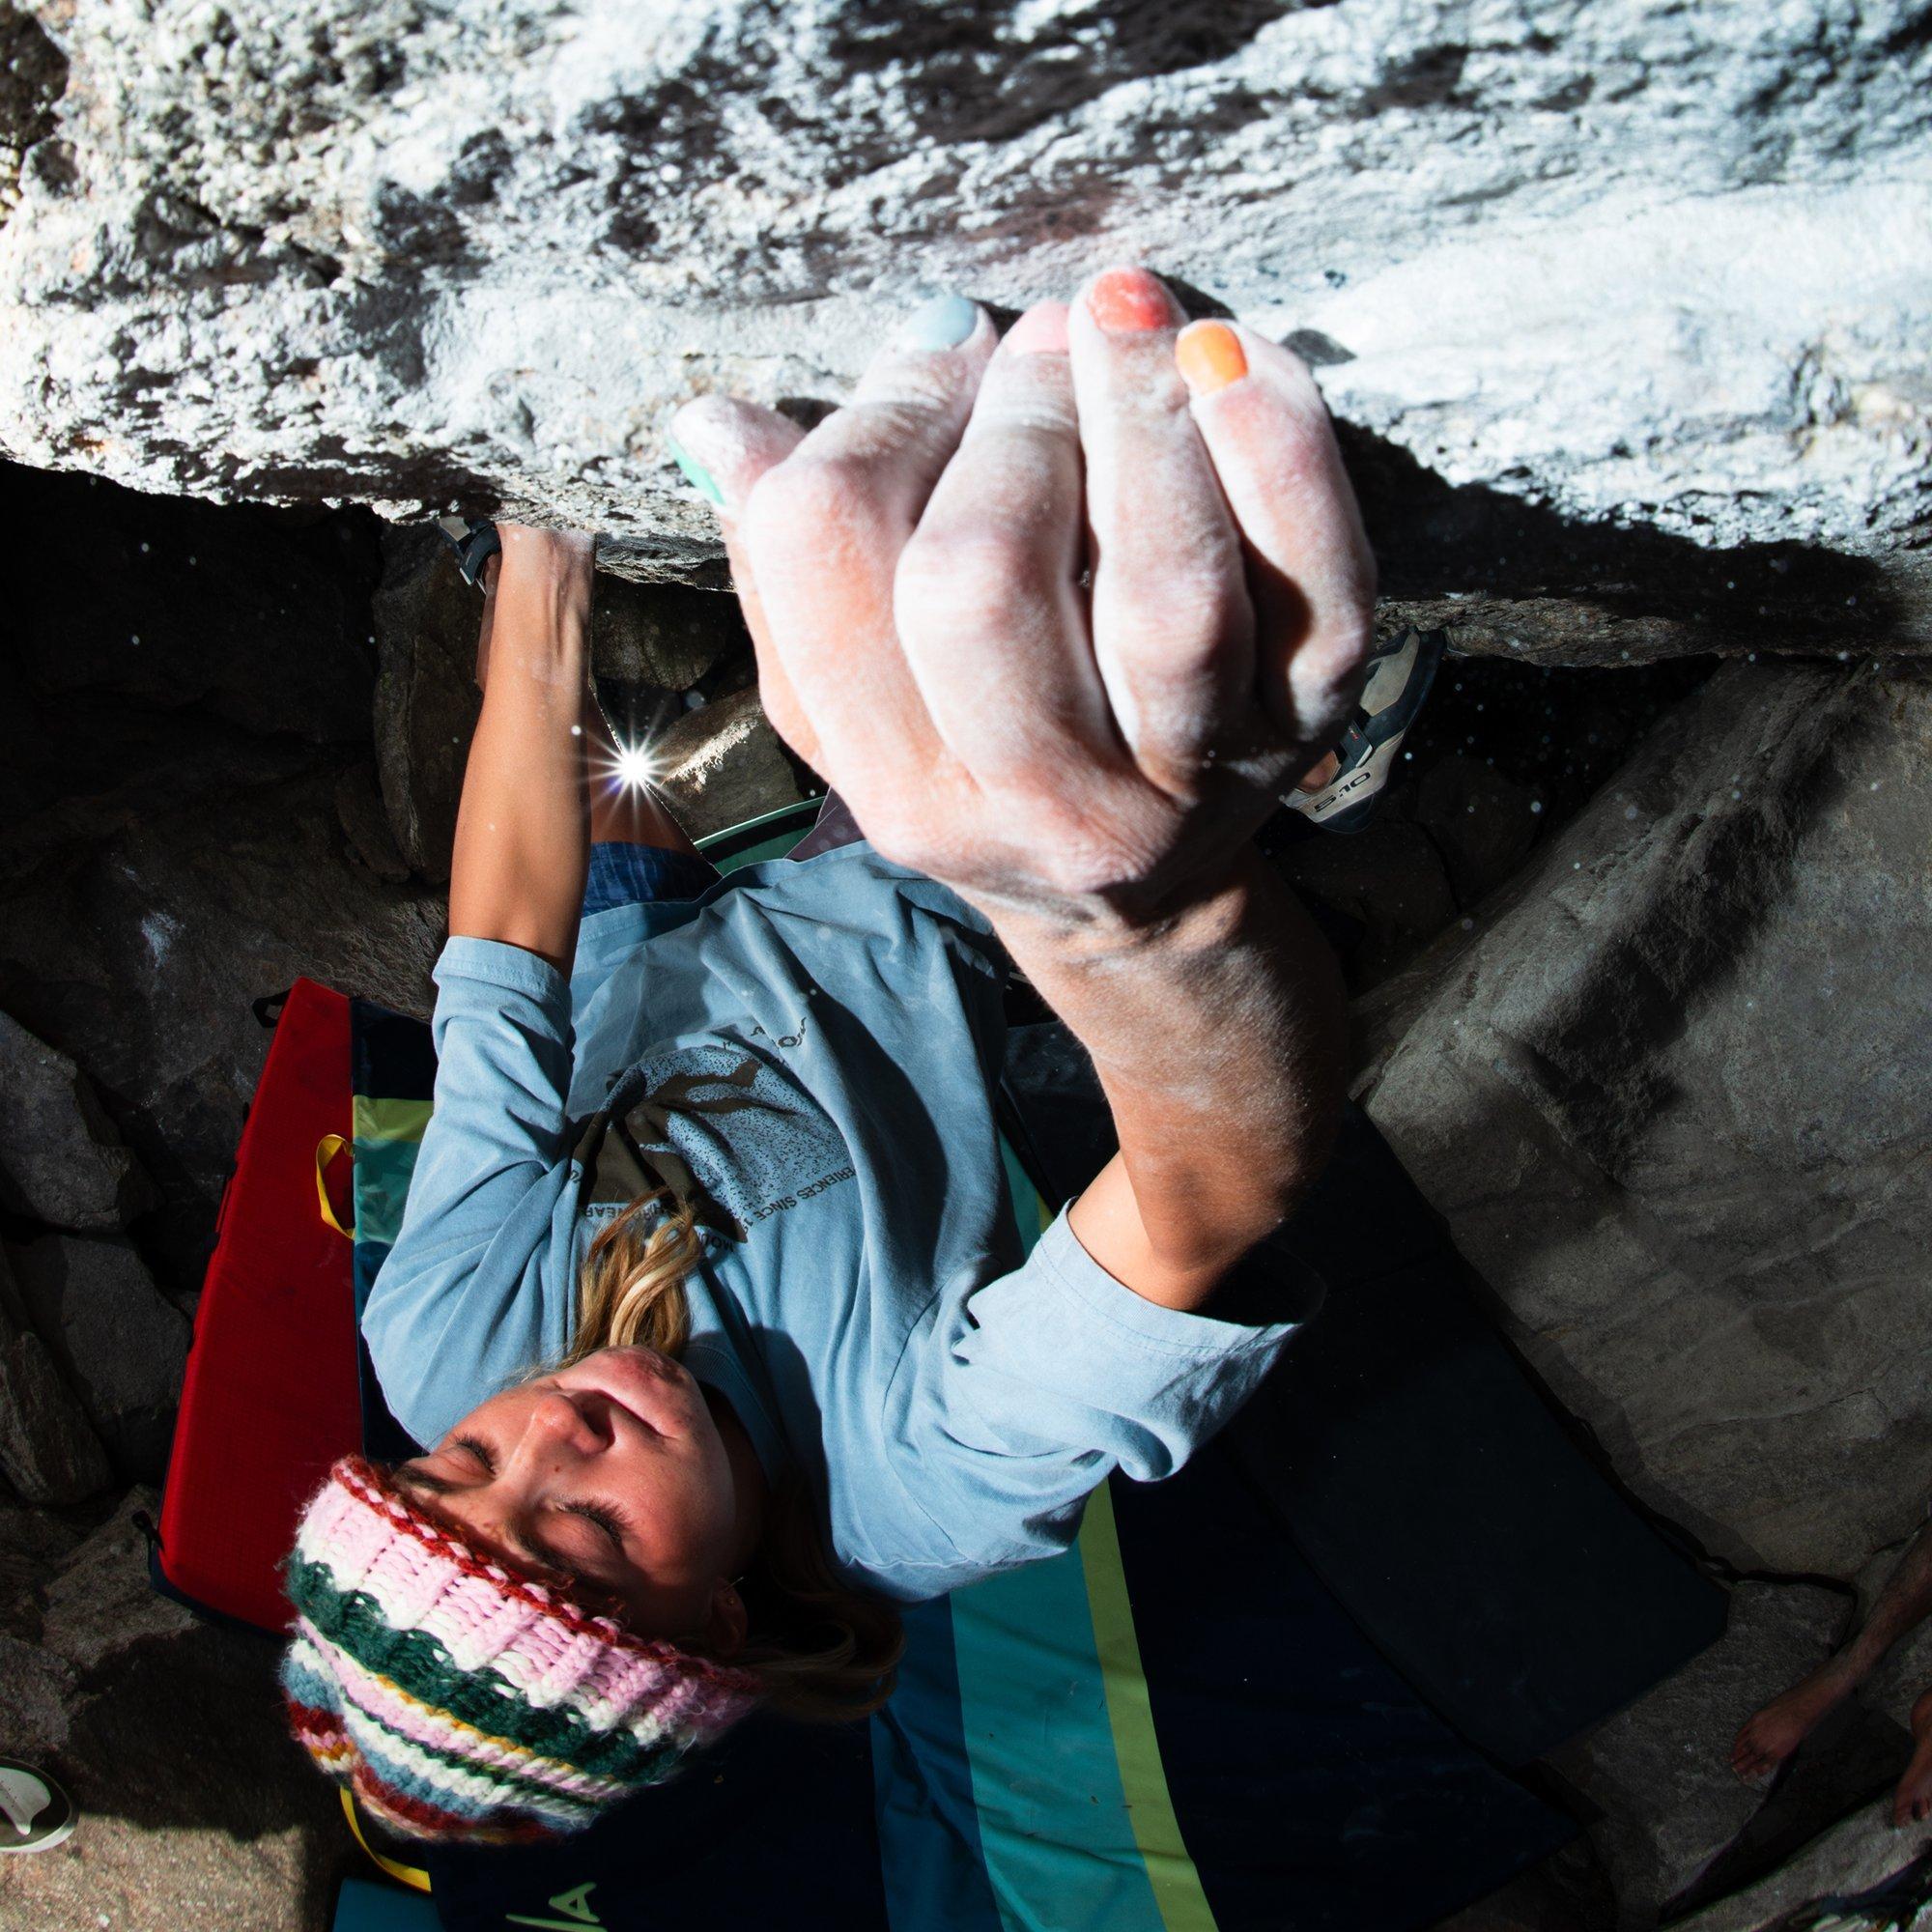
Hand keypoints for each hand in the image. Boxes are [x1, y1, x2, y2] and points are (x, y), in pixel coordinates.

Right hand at [665, 270, 1374, 935]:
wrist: (1147, 897)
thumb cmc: (986, 766)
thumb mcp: (866, 710)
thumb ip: (790, 581)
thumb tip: (713, 423)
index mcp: (904, 790)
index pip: (829, 561)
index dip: (875, 417)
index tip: (934, 351)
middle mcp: (1043, 806)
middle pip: (982, 579)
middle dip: (1003, 424)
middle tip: (1034, 342)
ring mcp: (1187, 775)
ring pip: (1162, 588)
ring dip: (1132, 414)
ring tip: (1117, 311)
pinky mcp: (1307, 722)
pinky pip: (1314, 579)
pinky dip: (1282, 452)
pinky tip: (1228, 358)